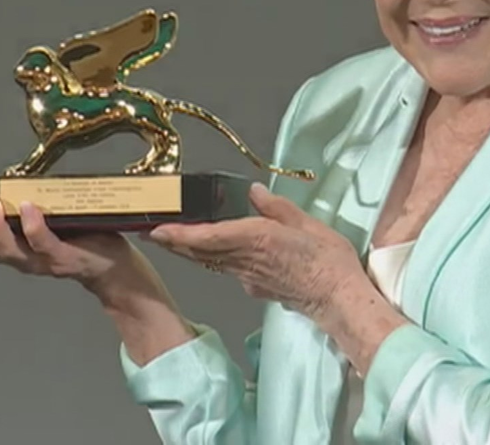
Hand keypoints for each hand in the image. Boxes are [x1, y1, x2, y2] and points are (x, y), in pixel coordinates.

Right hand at [0, 194, 156, 303]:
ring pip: (11, 252)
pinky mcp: (66, 259)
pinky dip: (34, 227)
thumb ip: (29, 209)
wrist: (116, 265)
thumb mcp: (49, 222)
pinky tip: (28, 208)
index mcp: (17, 250)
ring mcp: (44, 262)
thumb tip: (12, 181)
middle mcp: (25, 260)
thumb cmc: (82, 238)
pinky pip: (45, 245)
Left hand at [145, 183, 366, 319]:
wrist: (338, 298)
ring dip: (188, 251)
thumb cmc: (328, 261)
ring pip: (210, 262)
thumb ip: (277, 207)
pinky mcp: (256, 287)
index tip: (157, 229)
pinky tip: (209, 253)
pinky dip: (212, 260)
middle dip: (174, 243)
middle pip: (201, 252)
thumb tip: (255, 191)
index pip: (209, 236)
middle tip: (151, 231)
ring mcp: (248, 277)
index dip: (179, 235)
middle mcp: (246, 260)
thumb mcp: (307, 223)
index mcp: (258, 239)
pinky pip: (227, 270)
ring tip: (170, 239)